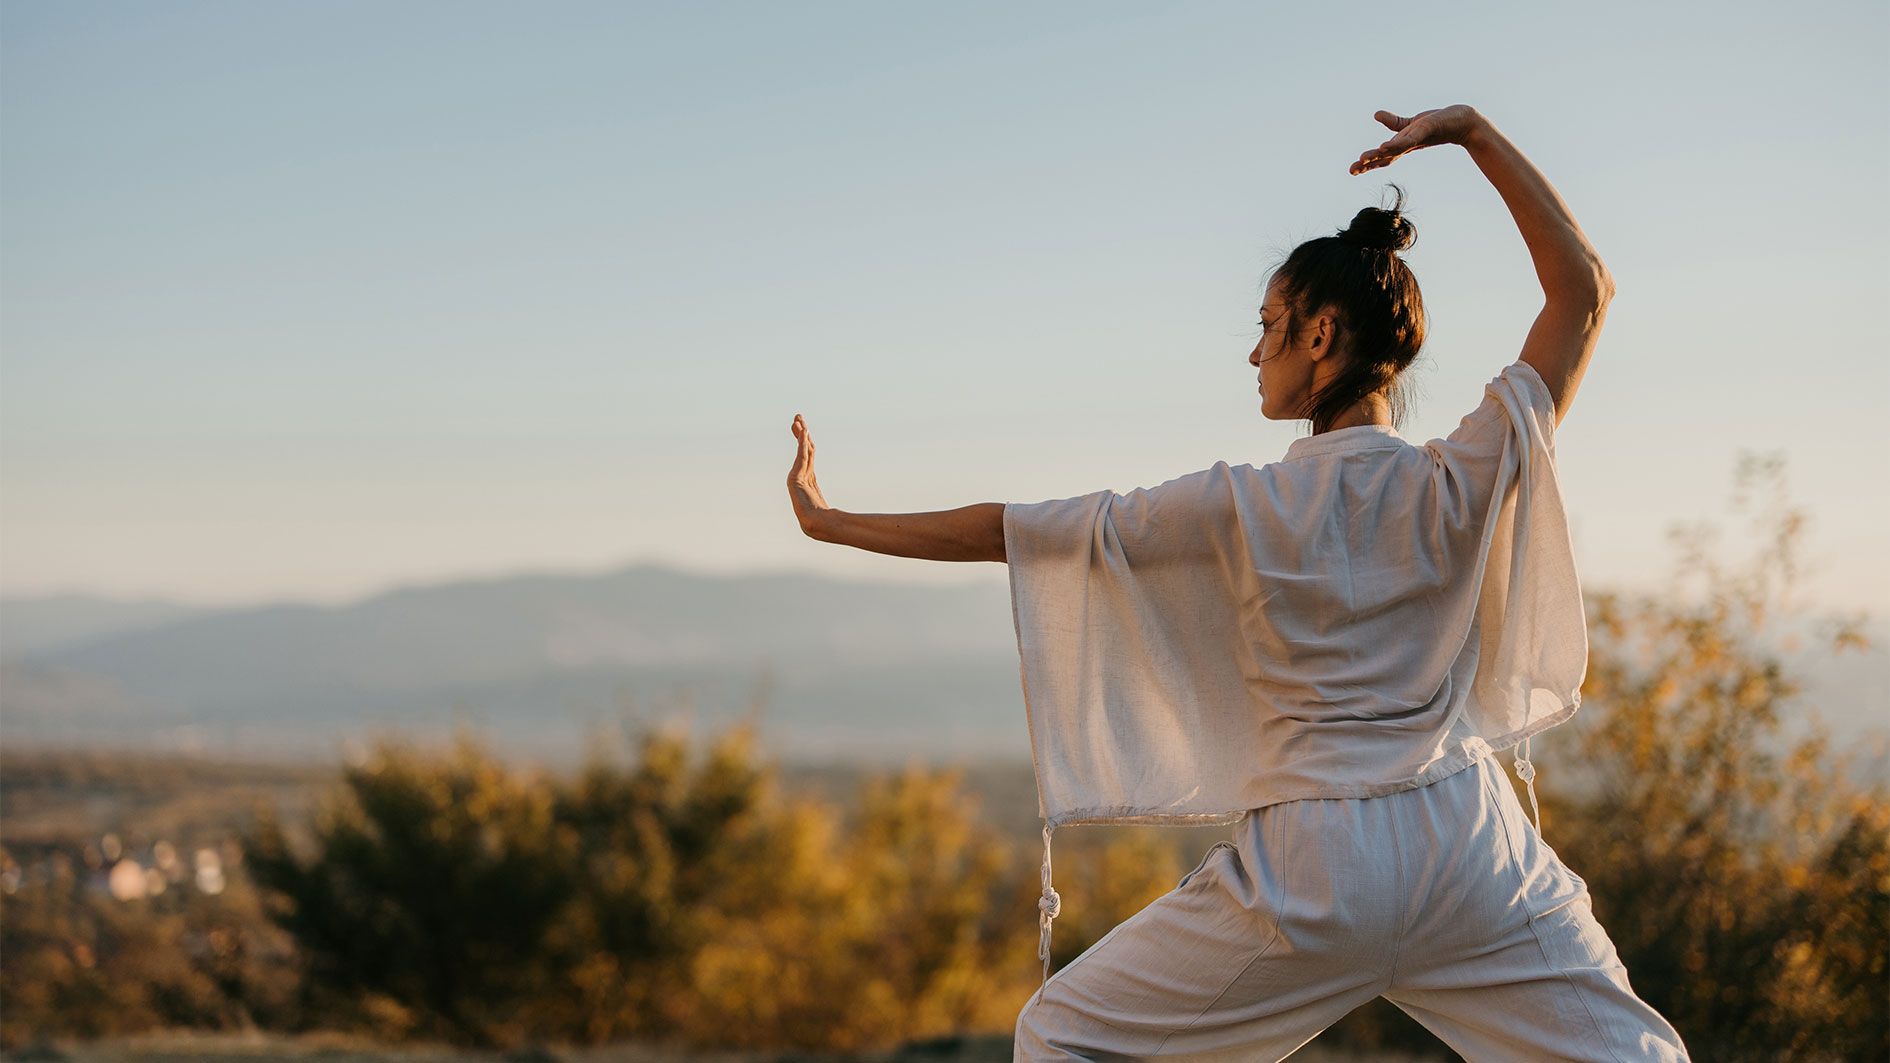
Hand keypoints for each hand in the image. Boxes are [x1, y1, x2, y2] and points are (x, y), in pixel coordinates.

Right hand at [788, 413, 833, 538]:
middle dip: (800, 432)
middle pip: (802, 448)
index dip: (805, 439)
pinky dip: (802, 444)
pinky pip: (801, 456)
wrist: (818, 525)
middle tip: (797, 416)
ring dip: (800, 434)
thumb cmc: (825, 518)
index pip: (807, 453)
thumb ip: (836, 498)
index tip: (803, 426)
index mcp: (808, 478)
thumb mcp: (830, 502)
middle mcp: (800, 475)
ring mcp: (796, 476)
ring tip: (798, 420)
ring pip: (801, 449)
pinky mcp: (795, 478)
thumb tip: (850, 506)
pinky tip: (804, 432)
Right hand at [1349, 105, 1482, 174]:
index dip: (1367, 163)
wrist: (1463, 121)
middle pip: (1384, 157)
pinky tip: (1383, 147)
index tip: (1351, 171)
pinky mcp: (1424, 131)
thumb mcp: (1412, 123)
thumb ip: (1393, 121)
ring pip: (1393, 151)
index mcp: (1402, 146)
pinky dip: (1394, 145)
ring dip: (1377, 156)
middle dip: (1367, 164)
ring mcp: (1415, 140)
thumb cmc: (1439, 123)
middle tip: (1351, 171)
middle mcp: (1407, 146)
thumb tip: (1376, 115)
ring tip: (1362, 159)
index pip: (1382, 157)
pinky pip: (1407, 140)